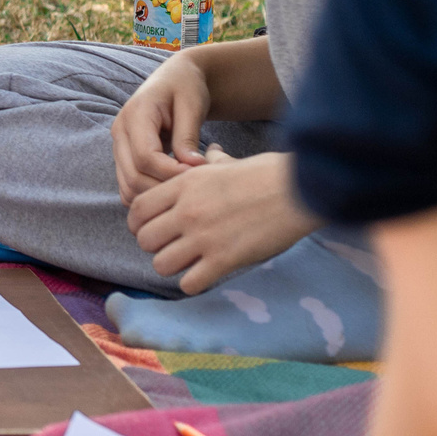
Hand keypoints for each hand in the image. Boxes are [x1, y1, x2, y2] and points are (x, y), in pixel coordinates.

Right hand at [111, 51, 215, 204]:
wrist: (176, 79)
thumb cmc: (186, 87)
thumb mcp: (192, 105)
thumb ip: (187, 136)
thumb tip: (190, 166)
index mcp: (135, 115)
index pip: (145, 156)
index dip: (172, 172)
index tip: (199, 173)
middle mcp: (120, 132)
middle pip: (134, 176)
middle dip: (165, 187)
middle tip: (195, 185)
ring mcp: (118, 146)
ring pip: (128, 187)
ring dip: (157, 194)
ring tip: (185, 186)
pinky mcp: (123, 158)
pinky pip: (128, 187)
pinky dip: (147, 195)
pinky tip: (171, 187)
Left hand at [126, 149, 319, 293]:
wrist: (300, 189)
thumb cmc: (267, 174)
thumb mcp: (228, 163)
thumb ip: (210, 163)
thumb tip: (211, 153)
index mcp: (184, 185)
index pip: (136, 208)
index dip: (138, 223)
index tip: (150, 229)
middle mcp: (187, 210)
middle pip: (144, 239)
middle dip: (154, 247)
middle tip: (172, 247)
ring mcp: (204, 236)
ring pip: (161, 264)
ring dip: (172, 267)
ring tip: (189, 262)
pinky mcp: (225, 258)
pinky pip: (189, 283)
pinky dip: (194, 282)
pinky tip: (206, 273)